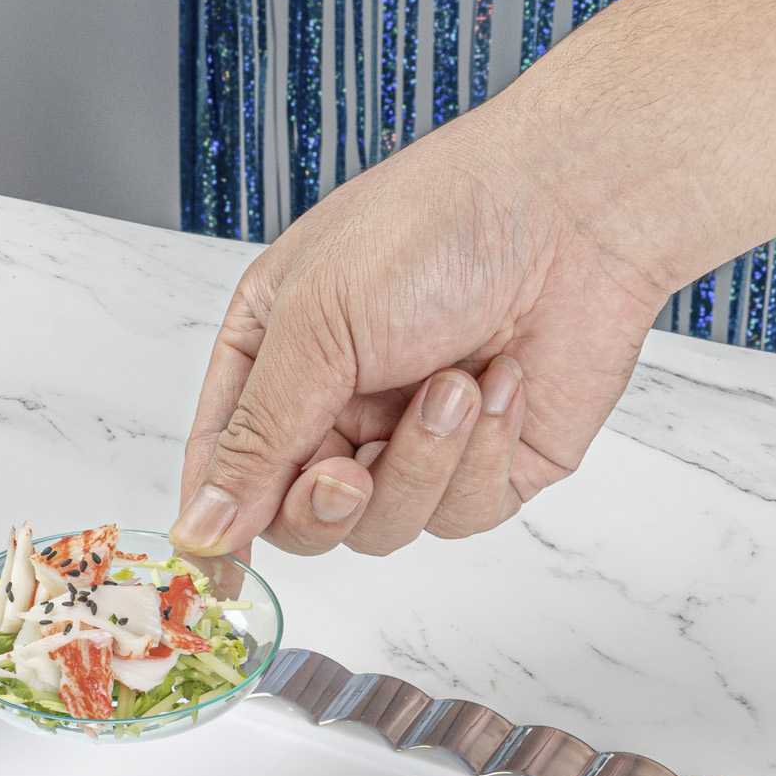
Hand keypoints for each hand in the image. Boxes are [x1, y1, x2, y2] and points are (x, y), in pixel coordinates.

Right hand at [172, 107, 670, 558]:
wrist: (577, 209)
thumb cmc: (431, 231)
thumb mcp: (314, 328)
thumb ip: (255, 439)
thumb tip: (198, 527)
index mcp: (272, 357)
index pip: (223, 464)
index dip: (216, 519)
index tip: (211, 567)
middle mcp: (336, 407)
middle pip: (298, 519)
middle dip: (323, 506)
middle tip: (350, 472)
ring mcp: (413, 441)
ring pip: (382, 528)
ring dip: (419, 463)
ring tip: (456, 384)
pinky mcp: (489, 465)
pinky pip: (460, 515)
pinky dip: (482, 456)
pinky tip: (504, 382)